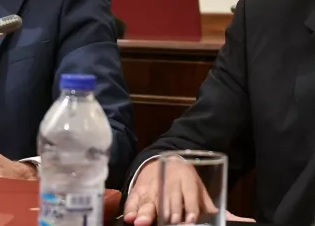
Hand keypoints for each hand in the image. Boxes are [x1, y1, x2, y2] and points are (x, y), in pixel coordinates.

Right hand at [124, 160, 254, 225]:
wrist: (163, 162)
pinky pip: (133, 200)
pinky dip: (132, 209)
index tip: (190, 218)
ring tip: (143, 222)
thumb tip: (249, 222)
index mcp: (187, 182)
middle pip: (168, 198)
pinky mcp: (138, 190)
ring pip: (148, 199)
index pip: (190, 195)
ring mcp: (152, 187)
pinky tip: (132, 218)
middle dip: (168, 210)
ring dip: (145, 211)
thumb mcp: (202, 196)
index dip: (189, 207)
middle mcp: (169, 183)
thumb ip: (221, 211)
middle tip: (170, 220)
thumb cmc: (186, 186)